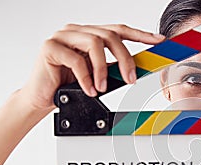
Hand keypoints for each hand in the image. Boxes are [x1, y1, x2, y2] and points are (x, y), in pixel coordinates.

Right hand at [21, 24, 164, 110]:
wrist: (42, 97)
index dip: (140, 34)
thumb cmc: (69, 86)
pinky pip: (75, 59)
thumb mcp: (97, 76)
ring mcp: (62, 36)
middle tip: (131, 79)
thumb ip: (112, 68)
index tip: (158, 41)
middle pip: (110, 35)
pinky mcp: (50, 47)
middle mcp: (77, 31)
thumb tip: (135, 69)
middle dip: (125, 59)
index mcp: (89, 35)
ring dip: (103, 70)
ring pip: (94, 43)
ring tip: (102, 87)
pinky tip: (89, 90)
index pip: (119, 30)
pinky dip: (86, 77)